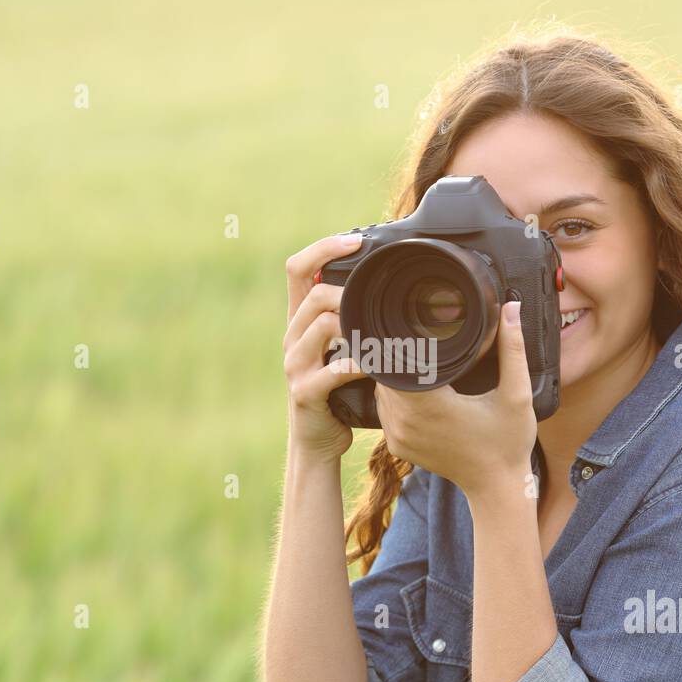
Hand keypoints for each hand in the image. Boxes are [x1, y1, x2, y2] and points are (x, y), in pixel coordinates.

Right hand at [283, 232, 365, 461]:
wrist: (317, 441)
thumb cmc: (337, 393)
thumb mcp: (341, 350)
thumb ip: (353, 321)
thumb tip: (390, 288)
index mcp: (300, 322)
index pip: (297, 268)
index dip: (323, 248)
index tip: (355, 240)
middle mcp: (292, 338)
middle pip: (312, 293)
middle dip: (347, 290)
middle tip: (378, 296)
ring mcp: (295, 365)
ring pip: (322, 324)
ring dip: (356, 323)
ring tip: (383, 330)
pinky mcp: (305, 391)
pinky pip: (334, 369)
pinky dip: (361, 364)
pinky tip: (379, 365)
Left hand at [374, 301, 536, 498]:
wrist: (497, 488)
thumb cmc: (508, 442)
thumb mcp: (517, 394)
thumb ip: (512, 349)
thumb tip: (511, 308)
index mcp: (430, 404)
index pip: (395, 361)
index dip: (399, 341)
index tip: (411, 325)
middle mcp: (406, 421)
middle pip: (384, 373)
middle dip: (396, 354)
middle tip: (412, 333)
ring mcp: (398, 436)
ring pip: (380, 391)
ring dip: (393, 374)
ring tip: (412, 356)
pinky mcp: (397, 447)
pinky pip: (384, 410)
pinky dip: (394, 396)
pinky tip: (412, 387)